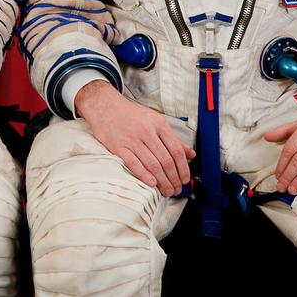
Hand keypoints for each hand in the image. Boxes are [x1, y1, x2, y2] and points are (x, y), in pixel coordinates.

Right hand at [74, 80, 194, 195]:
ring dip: (162, 181)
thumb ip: (173, 138)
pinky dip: (144, 175)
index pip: (176, 150)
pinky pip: (134, 164)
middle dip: (173, 179)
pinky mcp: (118, 146)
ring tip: (167, 190)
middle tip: (176, 189)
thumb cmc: (131, 114)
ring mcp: (132, 139)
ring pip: (152, 165)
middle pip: (165, 160)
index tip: (185, 178)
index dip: (183, 168)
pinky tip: (151, 183)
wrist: (104, 106)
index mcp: (159, 124)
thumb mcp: (155, 120)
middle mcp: (147, 131)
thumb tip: (191, 154)